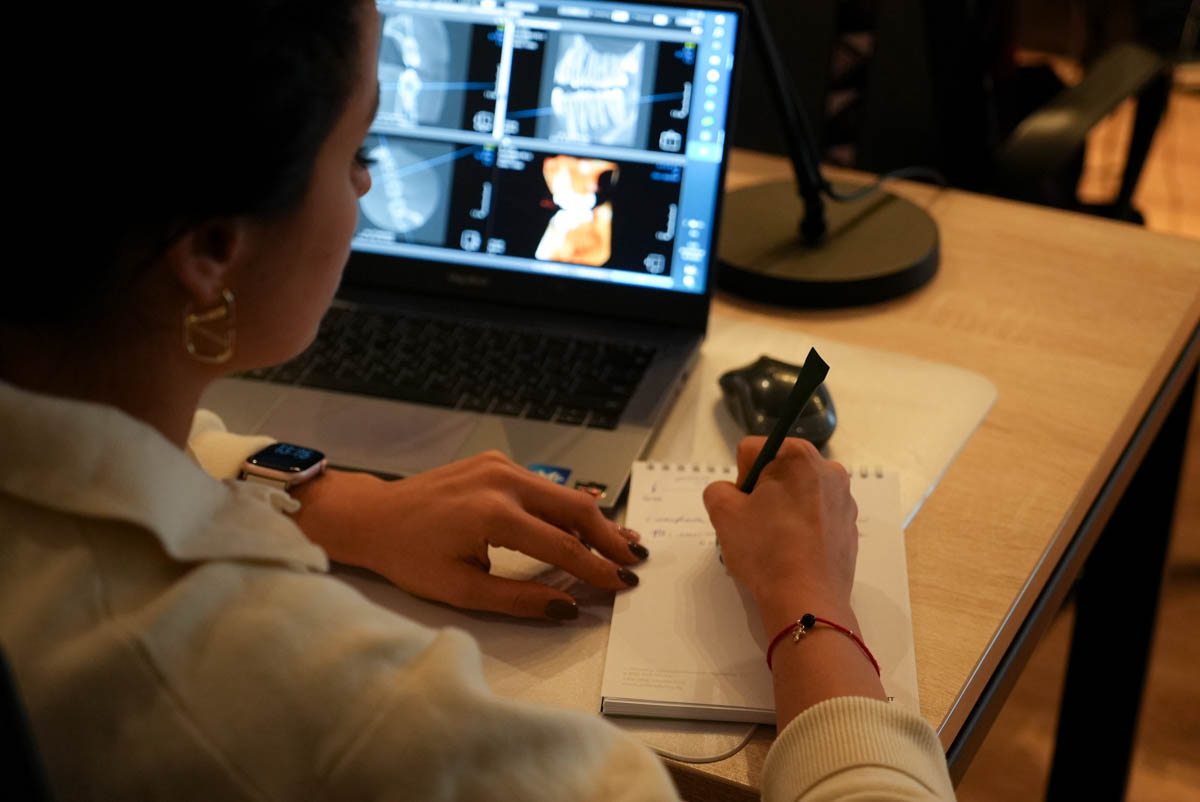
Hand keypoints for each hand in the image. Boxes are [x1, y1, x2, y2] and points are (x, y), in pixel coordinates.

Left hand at [291, 452, 646, 620]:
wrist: (374, 517)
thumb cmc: (409, 557)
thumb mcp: (461, 591)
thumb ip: (519, 600)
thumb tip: (568, 606)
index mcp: (493, 514)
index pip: (562, 546)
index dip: (596, 570)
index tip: (622, 585)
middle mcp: (502, 481)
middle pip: (575, 509)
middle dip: (609, 537)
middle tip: (635, 560)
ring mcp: (500, 466)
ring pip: (563, 494)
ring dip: (593, 520)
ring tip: (622, 543)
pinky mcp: (497, 463)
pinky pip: (543, 486)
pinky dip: (567, 507)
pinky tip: (587, 522)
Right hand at [702, 437, 857, 622]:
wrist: (807, 600)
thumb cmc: (765, 550)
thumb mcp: (723, 514)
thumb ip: (717, 490)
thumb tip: (733, 494)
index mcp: (799, 456)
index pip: (753, 451)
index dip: (740, 479)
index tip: (744, 507)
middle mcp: (828, 470)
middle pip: (779, 472)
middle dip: (763, 493)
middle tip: (755, 526)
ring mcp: (844, 500)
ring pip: (797, 496)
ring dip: (782, 511)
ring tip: (774, 544)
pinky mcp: (849, 528)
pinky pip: (815, 518)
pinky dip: (802, 529)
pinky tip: (793, 554)